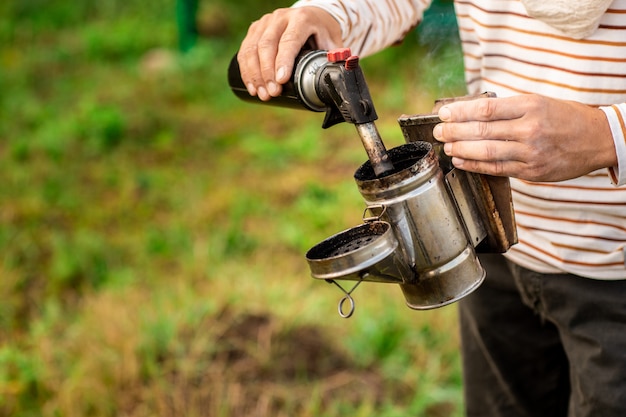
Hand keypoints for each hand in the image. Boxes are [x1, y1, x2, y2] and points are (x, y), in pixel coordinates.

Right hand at [237, 7, 342, 100]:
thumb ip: (335, 59)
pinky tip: (251, 86)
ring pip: (252, 48)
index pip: (289, 41)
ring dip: (255, 75)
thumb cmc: (323, 33)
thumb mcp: (333, 42)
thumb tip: (338, 80)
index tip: (281, 81)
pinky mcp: (255, 30)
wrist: (312, 17)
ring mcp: (265, 22)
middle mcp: (280, 18)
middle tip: (272, 93)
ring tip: (261, 94)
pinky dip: (246, 70)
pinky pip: (245, 50)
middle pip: (267, 45)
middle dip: (267, 73)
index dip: (283, 61)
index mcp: (302, 19)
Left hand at [433, 94, 616, 181]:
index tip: (444, 113)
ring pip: (487, 152)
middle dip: (454, 132)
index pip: (486, 108)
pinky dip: (475, 165)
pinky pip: (497, 169)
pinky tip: (461, 161)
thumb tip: (472, 113)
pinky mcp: (532, 172)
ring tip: (446, 146)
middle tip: (438, 131)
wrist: (600, 139)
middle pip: (482, 131)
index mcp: (531, 106)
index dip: (460, 112)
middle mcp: (530, 129)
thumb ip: (508, 108)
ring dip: (461, 150)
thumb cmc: (566, 117)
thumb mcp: (540, 102)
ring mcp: (531, 152)